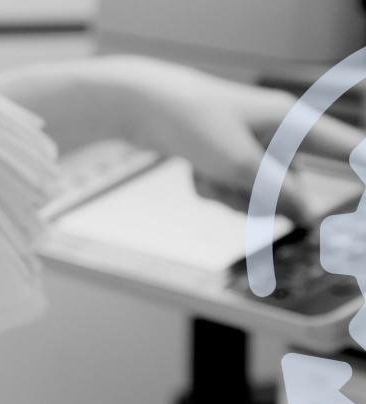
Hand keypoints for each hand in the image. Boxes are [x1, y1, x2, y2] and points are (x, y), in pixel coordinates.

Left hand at [106, 57, 363, 223]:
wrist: (140, 107)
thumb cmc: (192, 122)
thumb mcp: (237, 163)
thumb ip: (275, 192)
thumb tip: (307, 216)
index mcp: (289, 122)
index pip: (344, 149)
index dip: (360, 169)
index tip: (363, 214)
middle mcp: (275, 133)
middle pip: (288, 189)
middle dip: (255, 196)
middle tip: (228, 179)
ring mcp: (249, 146)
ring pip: (254, 195)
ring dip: (227, 194)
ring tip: (205, 170)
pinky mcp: (226, 157)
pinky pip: (228, 190)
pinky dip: (210, 187)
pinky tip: (193, 170)